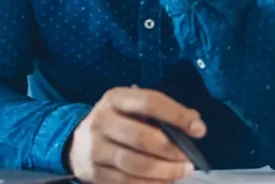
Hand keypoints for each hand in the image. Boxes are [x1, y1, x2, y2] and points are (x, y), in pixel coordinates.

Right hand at [66, 87, 206, 182]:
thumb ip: (160, 113)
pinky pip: (127, 183)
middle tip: (189, 160)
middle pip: (142, 137)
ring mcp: (96, 148)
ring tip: (181, 172)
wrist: (76, 143)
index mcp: (115, 98)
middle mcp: (102, 120)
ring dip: (164, 171)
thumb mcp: (130, 108)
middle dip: (172, 151)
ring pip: (135, 164)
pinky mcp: (95, 173)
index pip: (149, 102)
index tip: (199, 130)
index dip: (177, 115)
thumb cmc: (115, 122)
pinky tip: (164, 182)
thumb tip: (195, 124)